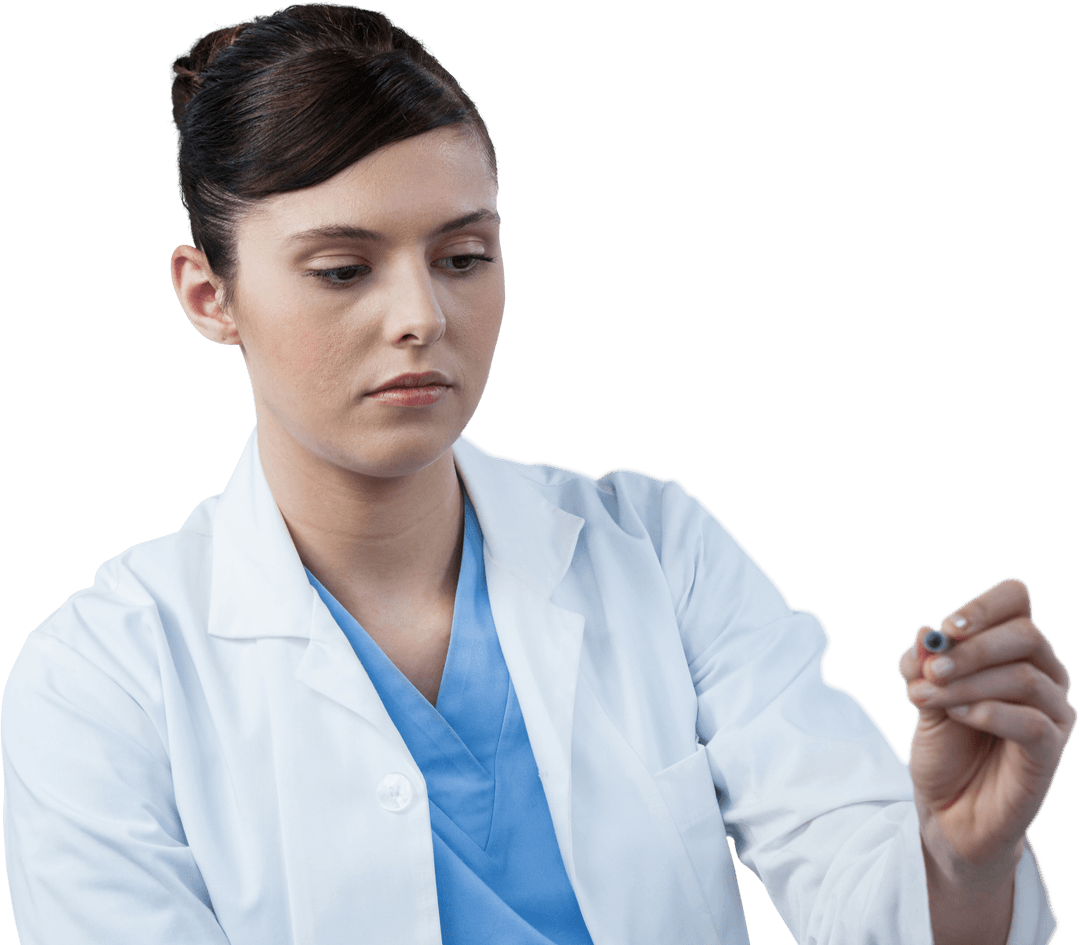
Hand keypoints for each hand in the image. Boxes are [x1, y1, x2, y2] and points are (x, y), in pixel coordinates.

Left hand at [897, 577, 1075, 941]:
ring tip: (927, 698)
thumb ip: (921, 664)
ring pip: (1024, 676)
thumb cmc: (942, 744)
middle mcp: (1043, 672)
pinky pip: (1032, 721)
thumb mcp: (921, 694)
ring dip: (968, 683)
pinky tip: (957, 716)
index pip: (1016, 600)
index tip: (946, 629)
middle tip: (932, 670)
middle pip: (1025, 634)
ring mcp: (1053, 711)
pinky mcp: (1051, 750)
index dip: (984, 606)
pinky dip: (988, 712)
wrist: (948, 807)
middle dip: (971, 649)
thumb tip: (923, 633)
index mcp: (1012, 648)